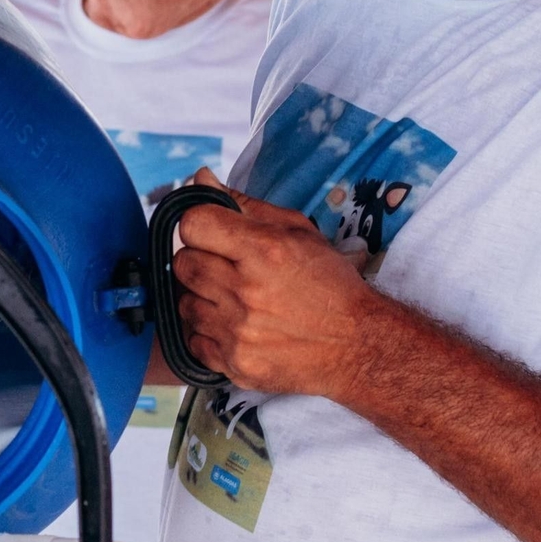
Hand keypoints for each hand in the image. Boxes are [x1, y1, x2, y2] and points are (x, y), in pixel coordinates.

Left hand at [173, 168, 383, 400]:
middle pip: (182, 263)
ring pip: (183, 302)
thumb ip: (243, 204)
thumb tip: (200, 178)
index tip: (213, 232)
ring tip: (234, 298)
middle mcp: (246, 291)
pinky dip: (206, 331)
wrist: (357, 346)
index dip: (200, 224)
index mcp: (264, 250)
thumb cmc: (328, 283)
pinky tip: (233, 325)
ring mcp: (237, 331)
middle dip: (201, 260)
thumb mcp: (297, 231)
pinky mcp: (233, 363)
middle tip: (227, 267)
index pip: (193, 224)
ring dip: (202, 297)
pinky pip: (191, 338)